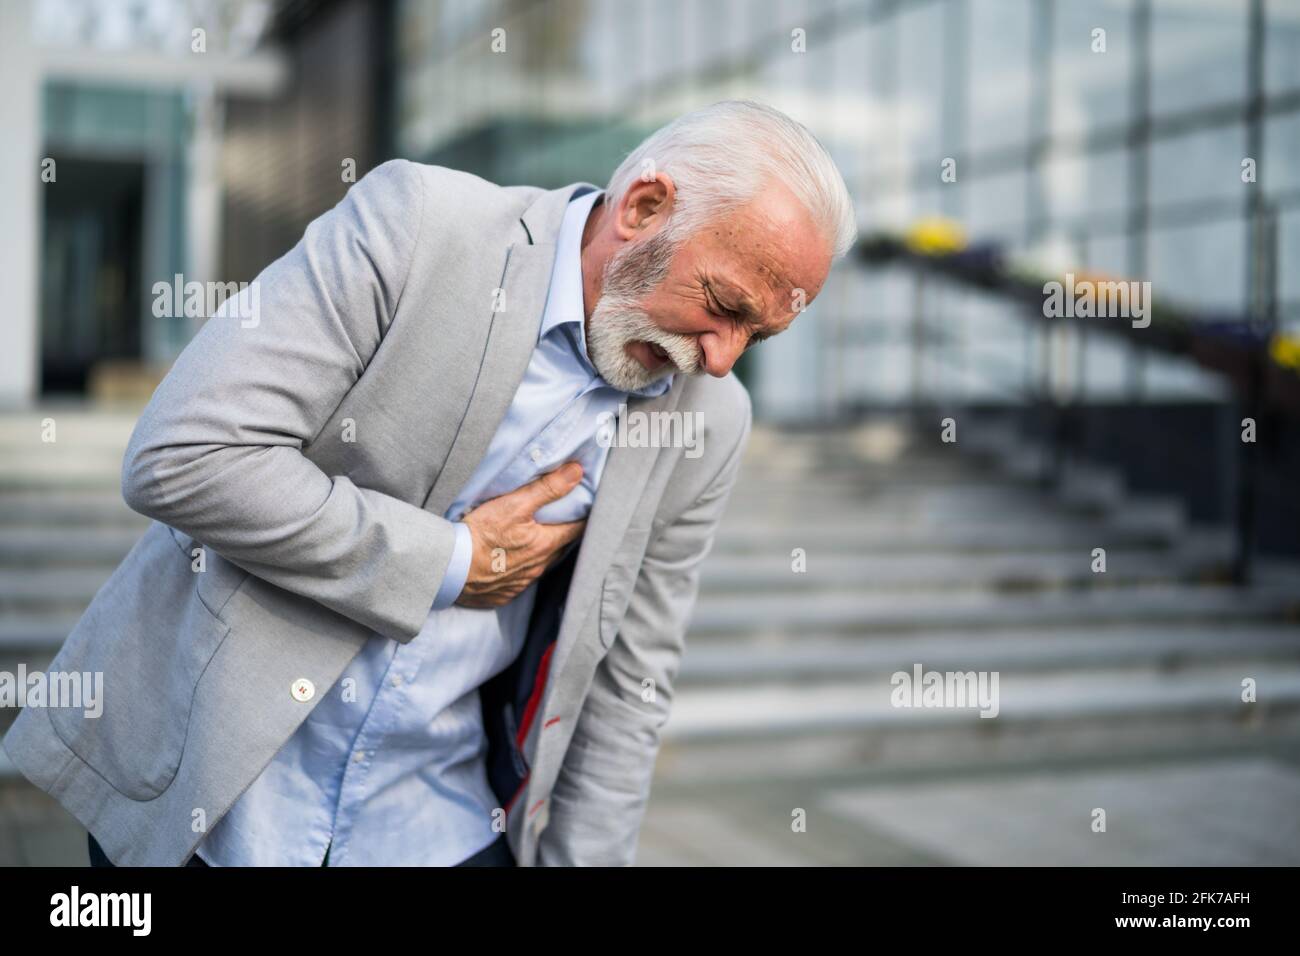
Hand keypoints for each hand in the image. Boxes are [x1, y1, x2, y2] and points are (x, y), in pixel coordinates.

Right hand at [454, 462, 586, 608]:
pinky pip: (518, 581)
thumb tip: (576, 473)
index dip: (581, 516)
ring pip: (539, 565)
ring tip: (533, 538)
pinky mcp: (502, 594)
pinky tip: (509, 560)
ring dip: (540, 552)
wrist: (448, 569)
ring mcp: (520, 584)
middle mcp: (537, 568)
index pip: (576, 529)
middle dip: (562, 534)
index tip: (583, 506)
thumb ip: (547, 488)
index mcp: (544, 545)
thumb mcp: (514, 504)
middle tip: (560, 518)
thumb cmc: (480, 535)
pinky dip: (519, 569)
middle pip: (559, 548)